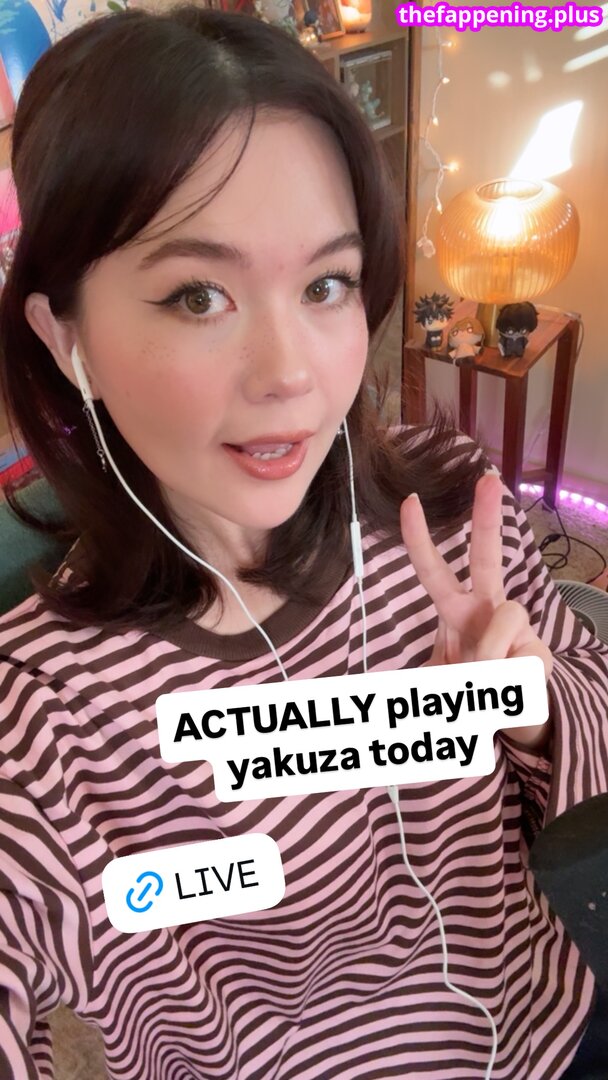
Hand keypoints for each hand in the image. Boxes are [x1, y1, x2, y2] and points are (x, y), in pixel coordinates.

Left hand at [400, 473, 552, 751]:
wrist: (508, 714)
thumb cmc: (468, 682)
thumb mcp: (432, 679)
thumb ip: (416, 678)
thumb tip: (399, 686)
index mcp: (456, 608)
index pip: (434, 570)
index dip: (419, 539)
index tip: (409, 502)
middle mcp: (487, 606)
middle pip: (487, 555)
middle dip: (487, 516)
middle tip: (487, 479)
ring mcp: (516, 624)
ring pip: (505, 618)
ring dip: (488, 654)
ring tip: (482, 677)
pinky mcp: (539, 649)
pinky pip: (522, 658)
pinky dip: (507, 679)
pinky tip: (509, 686)